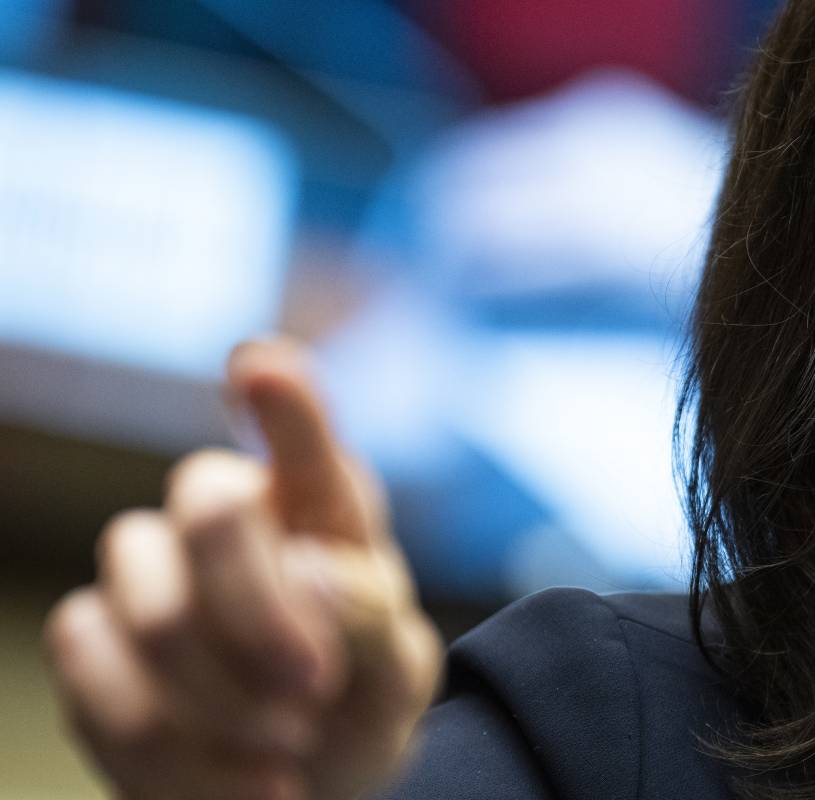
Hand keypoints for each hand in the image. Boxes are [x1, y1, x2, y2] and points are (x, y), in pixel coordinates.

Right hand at [43, 338, 442, 799]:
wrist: (299, 785)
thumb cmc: (356, 705)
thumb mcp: (399, 674)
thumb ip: (376, 619)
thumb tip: (314, 571)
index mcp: (323, 505)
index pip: (306, 439)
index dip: (284, 401)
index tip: (262, 367)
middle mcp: (229, 516)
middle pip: (211, 508)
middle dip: (261, 611)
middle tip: (314, 689)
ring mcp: (149, 573)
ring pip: (150, 607)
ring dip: (224, 694)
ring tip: (290, 744)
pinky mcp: (91, 643)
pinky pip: (98, 677)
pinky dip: (173, 746)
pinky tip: (245, 779)